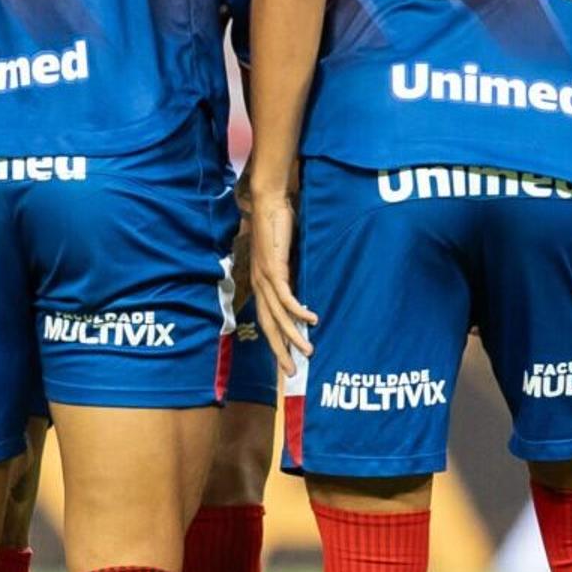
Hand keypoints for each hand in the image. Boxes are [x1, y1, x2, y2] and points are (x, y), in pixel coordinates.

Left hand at [244, 180, 314, 380]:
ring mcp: (265, 277)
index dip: (275, 341)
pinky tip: (311, 319)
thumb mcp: (288, 254)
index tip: (285, 360)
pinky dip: (298, 310)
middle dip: (280, 350)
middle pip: (269, 325)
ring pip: (278, 316)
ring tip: (308, 350)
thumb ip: (294, 271)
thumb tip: (308, 284)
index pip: (267, 320)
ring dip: (293, 335)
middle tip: (291, 371)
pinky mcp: (274, 268)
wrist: (268, 200)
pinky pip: (287, 296)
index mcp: (262, 283)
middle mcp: (260, 284)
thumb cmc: (278, 223)